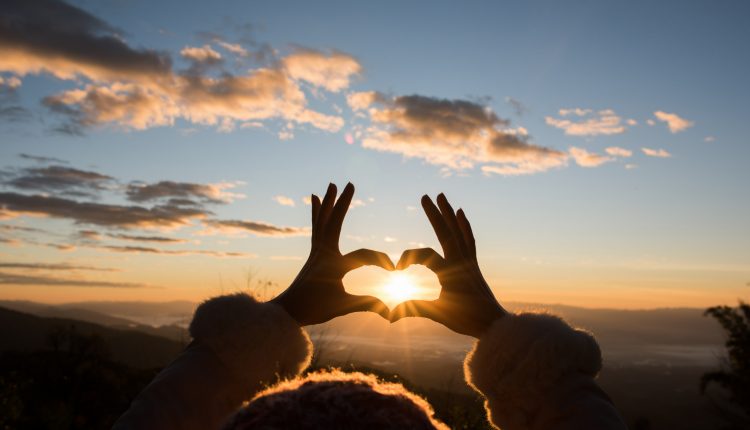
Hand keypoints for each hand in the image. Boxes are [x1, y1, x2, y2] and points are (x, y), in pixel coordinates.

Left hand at [271, 183, 393, 325]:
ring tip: (331, 185)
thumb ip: (367, 305)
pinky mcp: (314, 253)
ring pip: (323, 220)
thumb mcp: (342, 307)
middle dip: (343, 203)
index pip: (363, 256)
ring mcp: (316, 251)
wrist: (286, 311)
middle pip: (334, 222)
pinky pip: (316, 227)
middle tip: (349, 184)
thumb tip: (391, 311)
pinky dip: (317, 212)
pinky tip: (316, 199)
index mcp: (333, 265)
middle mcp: (323, 253)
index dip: (381, 261)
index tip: (395, 270)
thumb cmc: (314, 309)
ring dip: (329, 202)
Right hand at [390, 193, 506, 337]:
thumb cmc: (468, 320)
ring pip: (458, 231)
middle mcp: (461, 262)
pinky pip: (469, 239)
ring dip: (449, 213)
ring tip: (442, 196)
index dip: (408, 257)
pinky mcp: (474, 264)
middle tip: (424, 195)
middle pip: (446, 232)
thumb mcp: (439, 315)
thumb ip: (415, 310)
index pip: (425, 255)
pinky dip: (464, 225)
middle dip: (434, 214)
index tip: (397, 269)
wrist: (495, 324)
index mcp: (450, 273)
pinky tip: (461, 214)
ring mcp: (469, 261)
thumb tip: (390, 316)